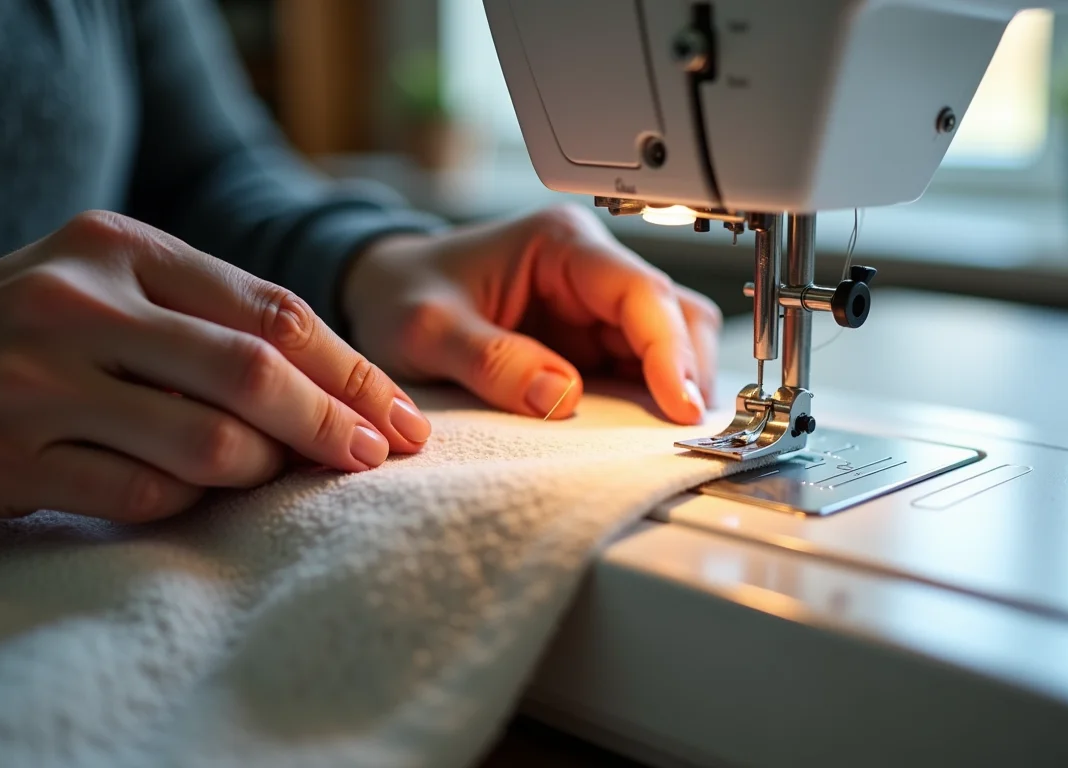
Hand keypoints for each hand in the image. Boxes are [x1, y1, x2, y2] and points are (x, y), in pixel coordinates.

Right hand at [0, 211, 428, 523]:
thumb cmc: (32, 330)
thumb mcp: (112, 285)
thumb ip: (212, 317)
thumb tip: (343, 387)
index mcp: (121, 246)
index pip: (272, 310)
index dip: (351, 370)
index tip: (401, 416)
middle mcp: (79, 303)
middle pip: (252, 372)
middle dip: (333, 423)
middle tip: (376, 457)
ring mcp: (36, 380)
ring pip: (207, 442)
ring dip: (262, 468)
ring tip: (271, 471)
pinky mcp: (5, 456)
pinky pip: (143, 494)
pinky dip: (188, 500)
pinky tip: (191, 491)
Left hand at [345, 205, 720, 424]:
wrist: (380, 291)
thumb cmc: (402, 293)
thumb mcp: (427, 328)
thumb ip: (491, 360)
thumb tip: (561, 397)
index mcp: (561, 242)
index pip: (641, 292)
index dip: (669, 350)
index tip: (680, 405)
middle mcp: (590, 265)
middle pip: (673, 313)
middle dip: (686, 369)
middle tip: (684, 429)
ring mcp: (594, 302)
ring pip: (670, 337)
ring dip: (676, 383)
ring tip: (673, 433)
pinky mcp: (590, 337)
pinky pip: (640, 364)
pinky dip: (653, 395)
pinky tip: (648, 427)